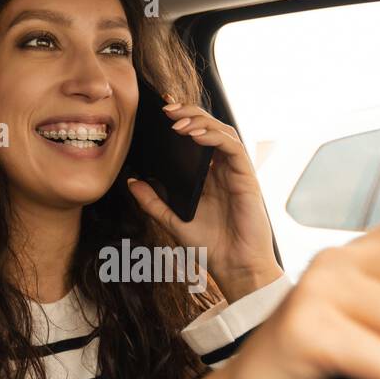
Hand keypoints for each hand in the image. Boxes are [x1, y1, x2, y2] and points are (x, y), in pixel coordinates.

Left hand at [126, 97, 281, 301]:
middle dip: (189, 112)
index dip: (182, 119)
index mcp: (207, 176)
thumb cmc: (211, 248)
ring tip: (177, 122)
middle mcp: (222, 170)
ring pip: (222, 132)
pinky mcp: (247, 178)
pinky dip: (215, 137)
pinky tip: (196, 135)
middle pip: (209, 128)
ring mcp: (236, 172)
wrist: (235, 269)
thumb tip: (132, 181)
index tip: (160, 110)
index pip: (196, 138)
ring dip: (200, 121)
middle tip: (166, 109)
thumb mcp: (173, 222)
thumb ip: (154, 202)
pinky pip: (233, 148)